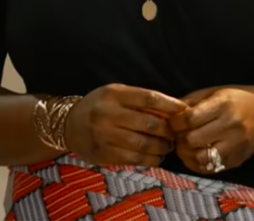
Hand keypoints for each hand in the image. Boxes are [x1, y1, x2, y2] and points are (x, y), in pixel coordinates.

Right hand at [64, 84, 188, 166]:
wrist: (69, 125)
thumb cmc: (98, 106)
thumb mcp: (114, 94)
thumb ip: (139, 100)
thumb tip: (173, 110)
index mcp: (113, 94)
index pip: (149, 98)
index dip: (170, 105)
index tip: (184, 111)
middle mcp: (108, 113)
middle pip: (150, 123)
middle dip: (169, 131)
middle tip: (176, 134)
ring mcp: (105, 135)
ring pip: (144, 144)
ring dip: (162, 147)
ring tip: (167, 146)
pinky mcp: (104, 154)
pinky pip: (135, 159)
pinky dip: (151, 159)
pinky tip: (156, 156)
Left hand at [170, 86, 253, 174]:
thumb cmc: (235, 99)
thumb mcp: (212, 92)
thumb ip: (190, 102)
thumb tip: (168, 113)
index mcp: (222, 106)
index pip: (189, 118)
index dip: (175, 122)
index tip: (173, 122)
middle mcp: (230, 126)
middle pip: (192, 139)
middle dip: (179, 138)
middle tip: (178, 135)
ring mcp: (235, 145)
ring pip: (201, 157)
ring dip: (187, 154)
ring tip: (185, 146)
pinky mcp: (237, 159)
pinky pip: (212, 168)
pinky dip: (198, 164)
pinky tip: (194, 155)